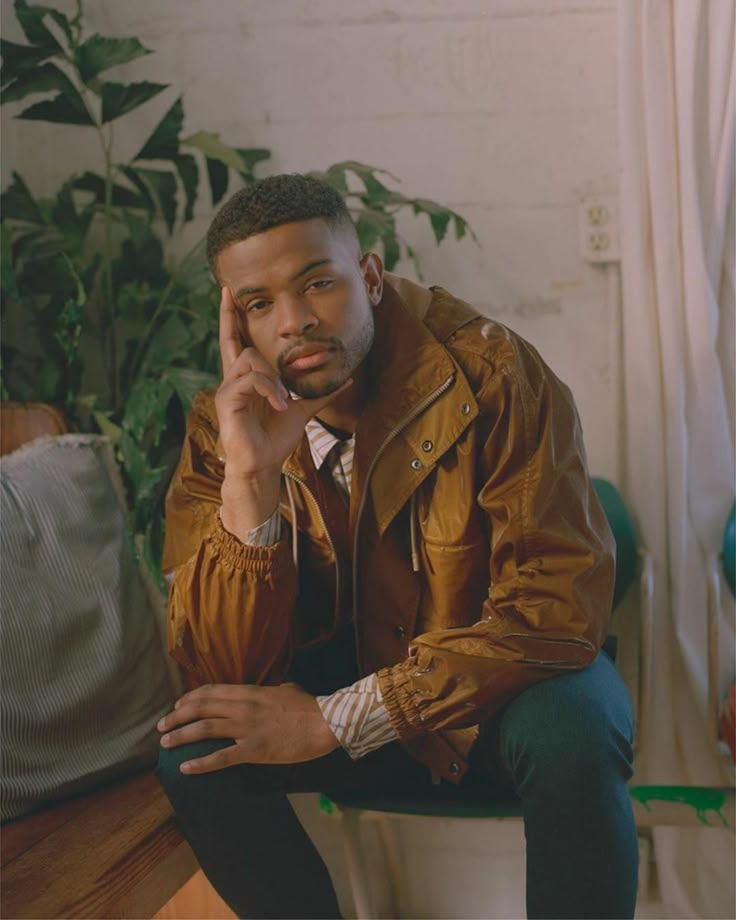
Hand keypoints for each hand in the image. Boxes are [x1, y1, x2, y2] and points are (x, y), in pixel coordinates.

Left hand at [157, 682, 339, 772]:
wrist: (326, 722)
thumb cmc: (310, 706)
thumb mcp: (287, 689)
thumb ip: (273, 690)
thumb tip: (273, 690)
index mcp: (250, 692)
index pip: (211, 691)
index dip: (190, 698)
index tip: (178, 706)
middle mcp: (243, 707)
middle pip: (201, 708)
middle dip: (177, 716)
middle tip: (162, 726)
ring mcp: (247, 728)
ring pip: (205, 729)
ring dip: (181, 735)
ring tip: (165, 743)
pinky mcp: (255, 750)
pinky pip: (222, 757)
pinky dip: (201, 763)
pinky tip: (186, 768)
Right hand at [216, 286, 349, 478]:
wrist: (264, 465)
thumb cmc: (276, 440)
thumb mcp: (302, 411)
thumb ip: (319, 395)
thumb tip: (345, 381)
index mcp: (247, 378)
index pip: (236, 341)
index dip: (231, 317)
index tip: (227, 291)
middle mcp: (233, 379)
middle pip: (238, 342)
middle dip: (244, 330)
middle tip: (252, 330)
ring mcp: (227, 389)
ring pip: (251, 360)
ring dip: (273, 379)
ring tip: (283, 400)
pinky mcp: (226, 400)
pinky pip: (251, 380)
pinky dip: (270, 390)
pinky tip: (280, 405)